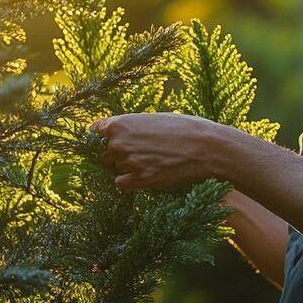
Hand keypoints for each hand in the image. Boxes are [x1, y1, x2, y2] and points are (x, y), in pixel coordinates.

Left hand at [90, 113, 221, 190]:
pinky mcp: (140, 180)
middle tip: (138, 154)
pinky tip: (145, 176)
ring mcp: (128, 162)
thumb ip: (134, 126)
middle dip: (116, 155)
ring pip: (115, 168)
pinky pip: (121, 184)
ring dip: (126, 168)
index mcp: (121, 123)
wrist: (208, 147)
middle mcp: (119, 142)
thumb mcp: (156, 118)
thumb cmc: (186, 128)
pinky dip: (130, 182)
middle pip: (103, 154)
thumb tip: (123, 134)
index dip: (100, 137)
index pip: (94, 131)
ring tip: (149, 163)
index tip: (105, 142)